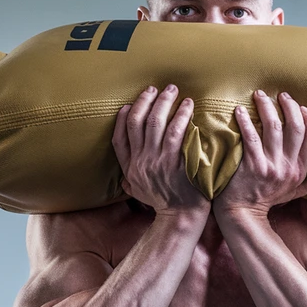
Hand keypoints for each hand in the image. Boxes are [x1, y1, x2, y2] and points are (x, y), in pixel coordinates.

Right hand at [112, 84, 208, 214]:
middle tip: (155, 89)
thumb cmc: (164, 204)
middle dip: (145, 101)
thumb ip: (130, 180)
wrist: (181, 217)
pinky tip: (188, 106)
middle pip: (137, 123)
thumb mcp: (139, 193)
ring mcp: (158, 161)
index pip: (118, 140)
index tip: (127, 105)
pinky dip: (182, 115)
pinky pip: (177, 132)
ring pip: (156, 122)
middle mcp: (141, 162)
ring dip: (164, 102)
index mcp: (130, 169)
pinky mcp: (176, 161)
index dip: (121, 120)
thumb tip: (123, 176)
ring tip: (173, 90)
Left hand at [215, 90, 306, 215]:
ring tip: (259, 96)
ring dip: (267, 107)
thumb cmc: (263, 201)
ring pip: (274, 127)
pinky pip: (251, 136)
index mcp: (299, 171)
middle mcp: (288, 167)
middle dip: (290, 106)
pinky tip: (239, 111)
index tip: (301, 107)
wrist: (242, 214)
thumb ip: (301, 186)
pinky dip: (245, 121)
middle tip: (281, 95)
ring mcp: (270, 165)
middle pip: (296, 128)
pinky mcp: (252, 165)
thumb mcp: (288, 195)